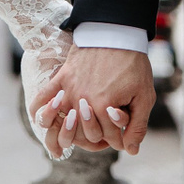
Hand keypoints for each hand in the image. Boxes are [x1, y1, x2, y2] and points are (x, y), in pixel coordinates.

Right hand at [30, 47, 154, 159]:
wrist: (117, 32)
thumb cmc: (133, 64)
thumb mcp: (144, 95)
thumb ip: (138, 125)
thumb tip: (131, 151)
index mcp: (104, 108)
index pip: (107, 138)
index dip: (118, 140)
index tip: (123, 136)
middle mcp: (83, 102)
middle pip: (84, 134)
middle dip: (98, 137)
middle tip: (106, 132)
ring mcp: (70, 90)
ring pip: (60, 122)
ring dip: (66, 131)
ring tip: (74, 131)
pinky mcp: (62, 78)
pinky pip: (43, 97)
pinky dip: (39, 110)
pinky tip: (40, 119)